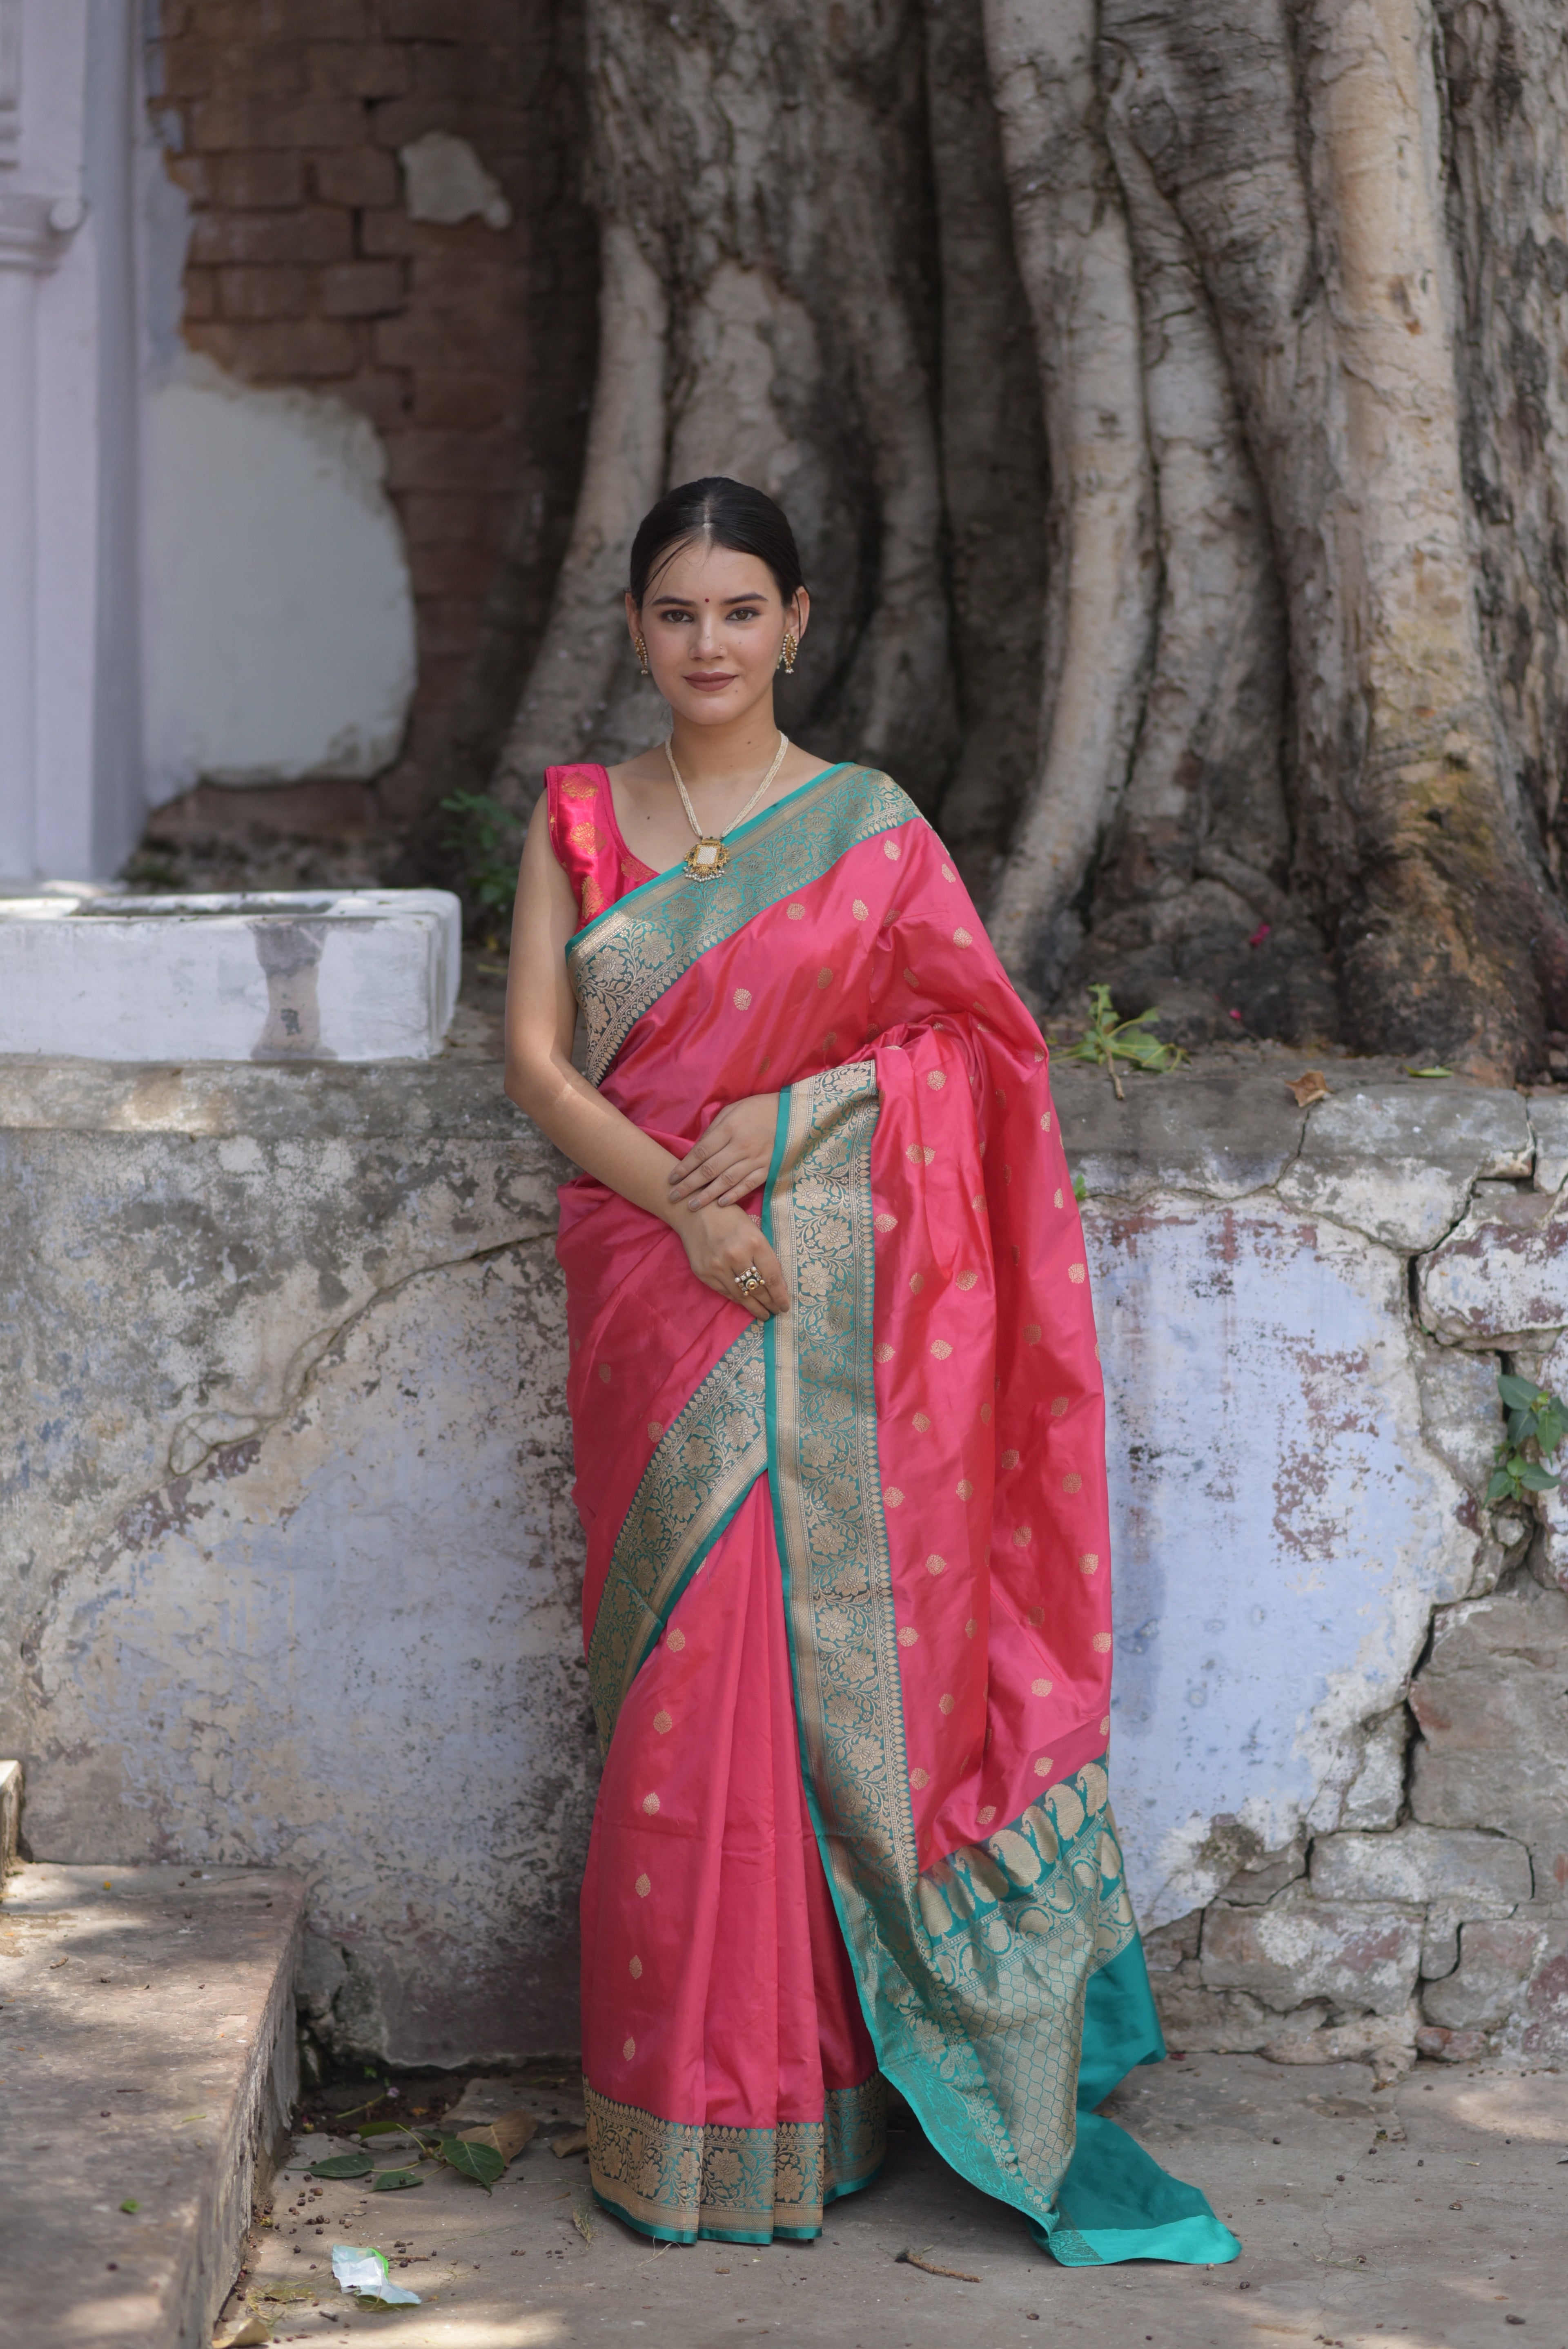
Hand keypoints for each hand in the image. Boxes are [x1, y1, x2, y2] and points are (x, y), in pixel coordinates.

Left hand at [667, 1092, 779, 1210]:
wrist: (792, 1114)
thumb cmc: (757, 1110)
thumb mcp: (732, 1110)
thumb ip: (714, 1130)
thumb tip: (697, 1149)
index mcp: (729, 1129)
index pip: (701, 1152)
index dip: (684, 1167)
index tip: (671, 1178)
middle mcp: (740, 1146)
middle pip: (709, 1170)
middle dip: (689, 1185)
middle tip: (674, 1197)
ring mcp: (755, 1159)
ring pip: (726, 1181)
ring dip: (707, 1195)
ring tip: (692, 1206)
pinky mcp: (767, 1169)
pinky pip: (748, 1185)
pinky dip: (734, 1196)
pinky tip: (720, 1204)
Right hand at [672, 1200, 789, 1321]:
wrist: (695, 1212)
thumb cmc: (730, 1217)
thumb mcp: (754, 1230)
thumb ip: (764, 1255)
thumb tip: (776, 1284)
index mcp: (754, 1243)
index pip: (771, 1278)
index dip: (780, 1296)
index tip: (785, 1306)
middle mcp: (736, 1256)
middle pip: (757, 1289)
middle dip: (769, 1303)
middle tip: (776, 1311)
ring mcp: (717, 1267)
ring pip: (740, 1295)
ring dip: (754, 1307)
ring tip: (763, 1313)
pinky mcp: (704, 1273)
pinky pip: (725, 1292)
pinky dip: (737, 1299)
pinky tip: (745, 1302)